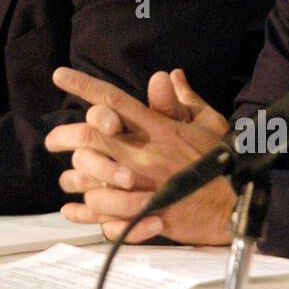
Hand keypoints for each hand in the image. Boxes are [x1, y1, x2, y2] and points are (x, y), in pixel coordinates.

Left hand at [44, 67, 234, 244]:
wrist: (236, 205)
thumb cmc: (221, 162)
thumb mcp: (208, 124)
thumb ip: (183, 100)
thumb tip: (170, 75)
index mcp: (158, 129)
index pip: (115, 100)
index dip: (84, 86)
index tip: (59, 75)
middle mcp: (146, 153)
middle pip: (92, 135)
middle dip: (64, 135)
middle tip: (52, 140)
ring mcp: (144, 184)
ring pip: (93, 176)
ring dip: (76, 177)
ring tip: (69, 179)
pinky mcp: (146, 213)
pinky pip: (105, 212)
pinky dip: (84, 212)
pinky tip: (74, 209)